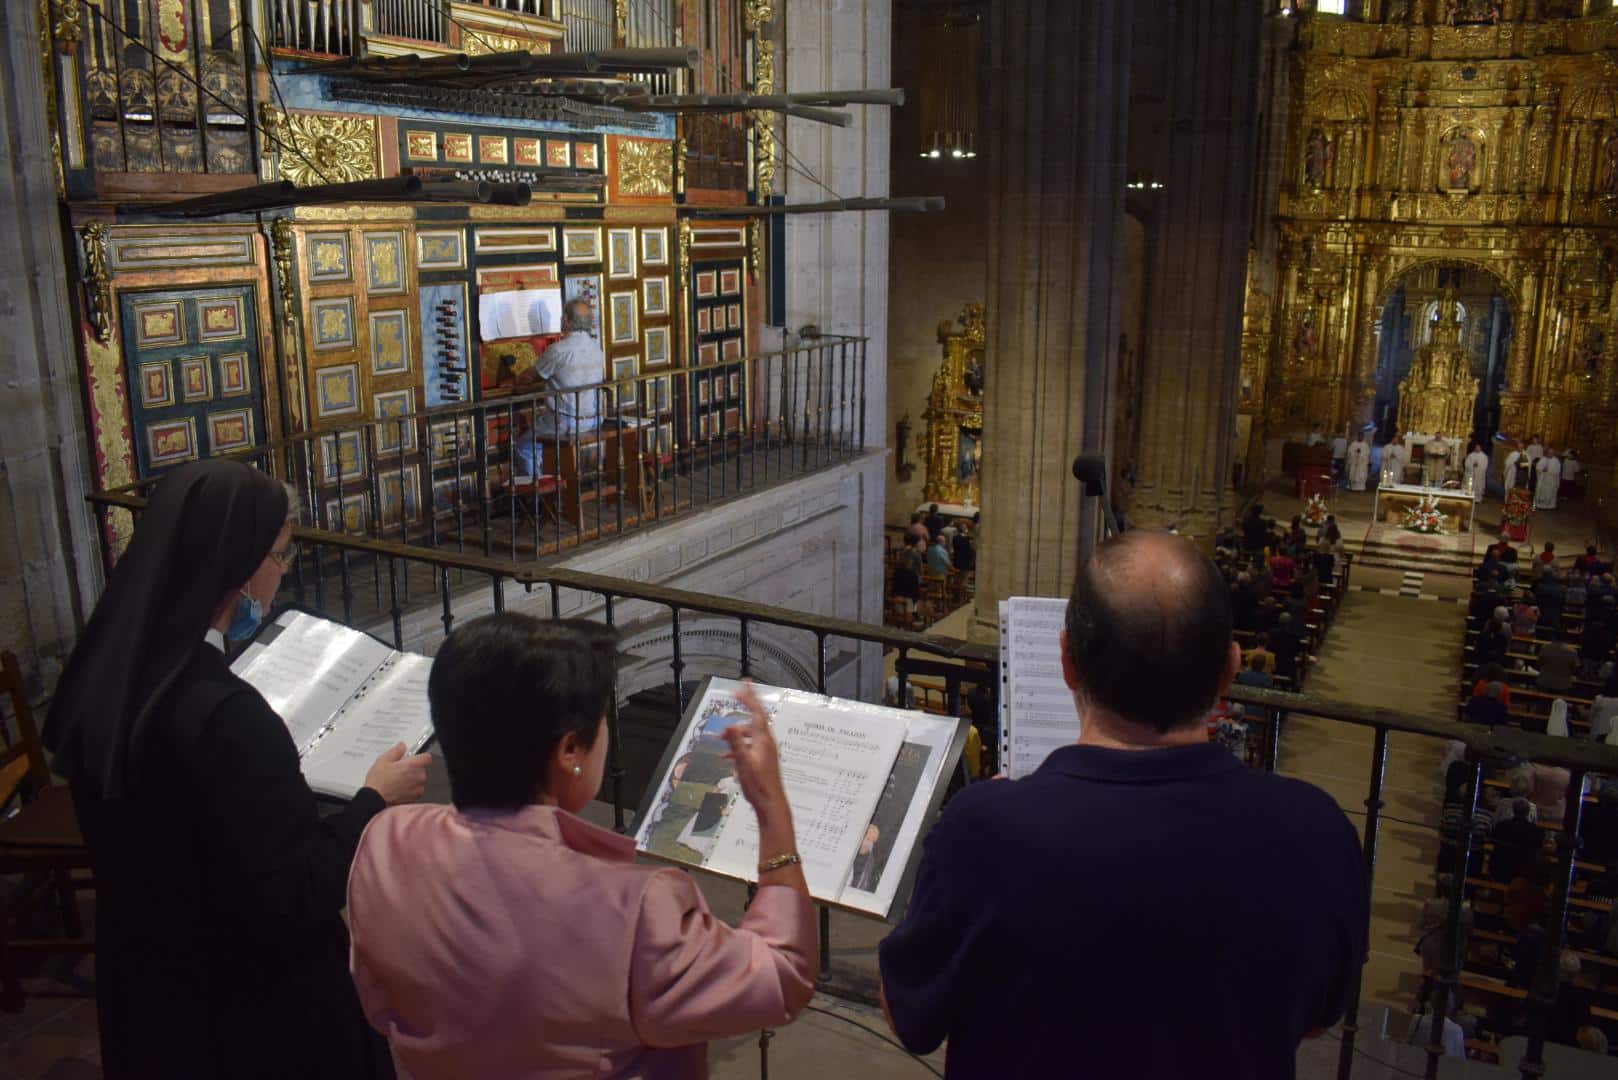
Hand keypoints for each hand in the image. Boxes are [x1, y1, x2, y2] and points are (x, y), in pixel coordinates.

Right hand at [363, 742, 430, 805]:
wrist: (375, 799)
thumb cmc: (379, 782)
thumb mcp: (383, 760)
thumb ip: (396, 751)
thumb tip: (402, 746)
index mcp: (413, 765)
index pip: (426, 757)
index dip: (419, 757)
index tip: (412, 758)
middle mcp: (419, 776)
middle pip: (421, 769)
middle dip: (412, 769)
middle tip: (399, 770)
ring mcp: (418, 788)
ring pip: (418, 780)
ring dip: (411, 780)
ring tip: (397, 781)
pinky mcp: (415, 798)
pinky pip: (416, 790)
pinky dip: (409, 790)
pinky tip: (398, 789)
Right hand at [720, 682, 788, 823]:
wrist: (771, 803)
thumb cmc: (758, 784)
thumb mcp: (743, 762)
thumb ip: (736, 743)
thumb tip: (729, 724)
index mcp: (763, 739)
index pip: (757, 712)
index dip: (750, 697)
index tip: (744, 683)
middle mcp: (766, 742)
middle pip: (754, 719)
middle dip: (744, 708)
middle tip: (735, 696)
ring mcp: (766, 751)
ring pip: (750, 734)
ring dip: (736, 733)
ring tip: (721, 738)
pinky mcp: (763, 760)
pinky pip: (749, 747)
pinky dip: (738, 747)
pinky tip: (727, 757)